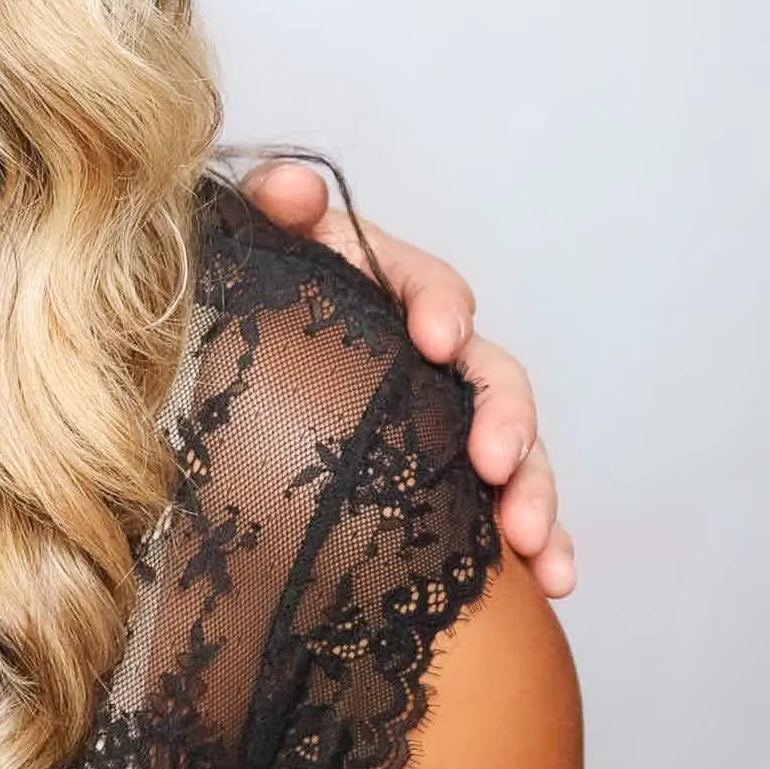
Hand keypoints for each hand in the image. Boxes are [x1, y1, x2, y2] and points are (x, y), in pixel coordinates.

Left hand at [239, 159, 573, 596]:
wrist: (214, 378)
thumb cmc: (234, 313)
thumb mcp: (244, 257)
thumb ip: (267, 214)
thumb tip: (295, 189)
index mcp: (382, 296)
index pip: (429, 288)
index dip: (441, 306)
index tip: (436, 338)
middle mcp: (428, 360)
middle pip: (491, 378)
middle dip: (505, 419)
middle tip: (494, 462)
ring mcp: (444, 426)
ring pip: (514, 453)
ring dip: (536, 492)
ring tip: (534, 541)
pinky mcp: (448, 488)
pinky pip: (505, 514)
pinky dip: (542, 541)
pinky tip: (556, 579)